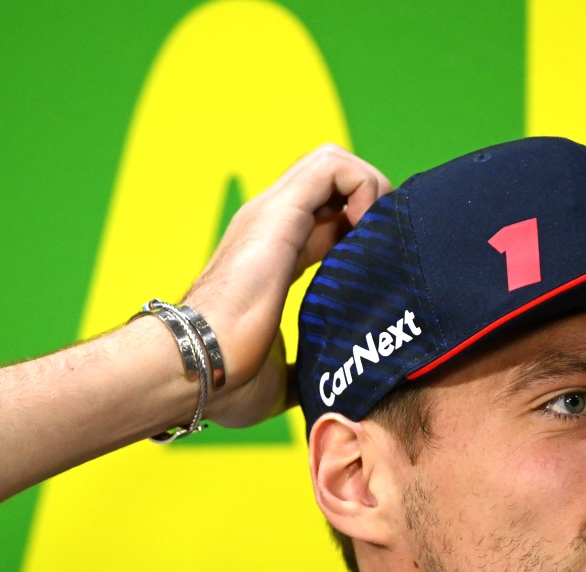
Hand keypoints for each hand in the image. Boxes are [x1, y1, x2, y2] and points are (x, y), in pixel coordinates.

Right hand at [183, 144, 390, 427]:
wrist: (197, 367)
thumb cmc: (227, 380)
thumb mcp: (279, 380)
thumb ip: (304, 374)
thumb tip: (326, 395)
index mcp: (271, 260)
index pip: (325, 225)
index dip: (361, 237)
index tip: (382, 274)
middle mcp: (270, 228)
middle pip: (331, 186)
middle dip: (371, 206)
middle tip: (388, 251)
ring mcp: (272, 214)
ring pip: (333, 162)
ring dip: (370, 189)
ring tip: (379, 237)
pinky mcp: (280, 210)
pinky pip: (334, 166)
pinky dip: (365, 186)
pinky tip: (368, 232)